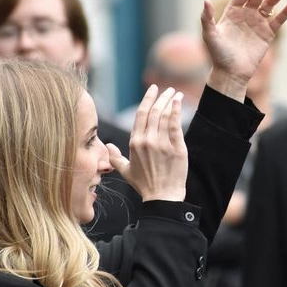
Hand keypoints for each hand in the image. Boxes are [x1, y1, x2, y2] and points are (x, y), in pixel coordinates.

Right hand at [107, 86, 187, 201]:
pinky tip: (179, 102)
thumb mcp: (126, 171)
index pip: (141, 115)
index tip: (153, 89)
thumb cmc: (144, 185)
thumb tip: (108, 146)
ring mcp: (162, 144)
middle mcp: (147, 141)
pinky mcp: (176, 148)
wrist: (162, 197)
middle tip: (167, 89)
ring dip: (170, 101)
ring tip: (175, 94)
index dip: (147, 99)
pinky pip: (175, 125)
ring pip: (165, 116)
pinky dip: (177, 111)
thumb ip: (115, 157)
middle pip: (154, 112)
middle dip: (161, 97)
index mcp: (135, 143)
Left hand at [201, 0, 286, 101]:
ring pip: (269, 6)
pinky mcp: (267, 34)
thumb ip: (207, 18)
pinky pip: (278, 21)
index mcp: (232, 14)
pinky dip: (285, 13)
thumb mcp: (210, 35)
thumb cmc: (218, 55)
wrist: (230, 73)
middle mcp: (245, 16)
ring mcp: (257, 24)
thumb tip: (206, 0)